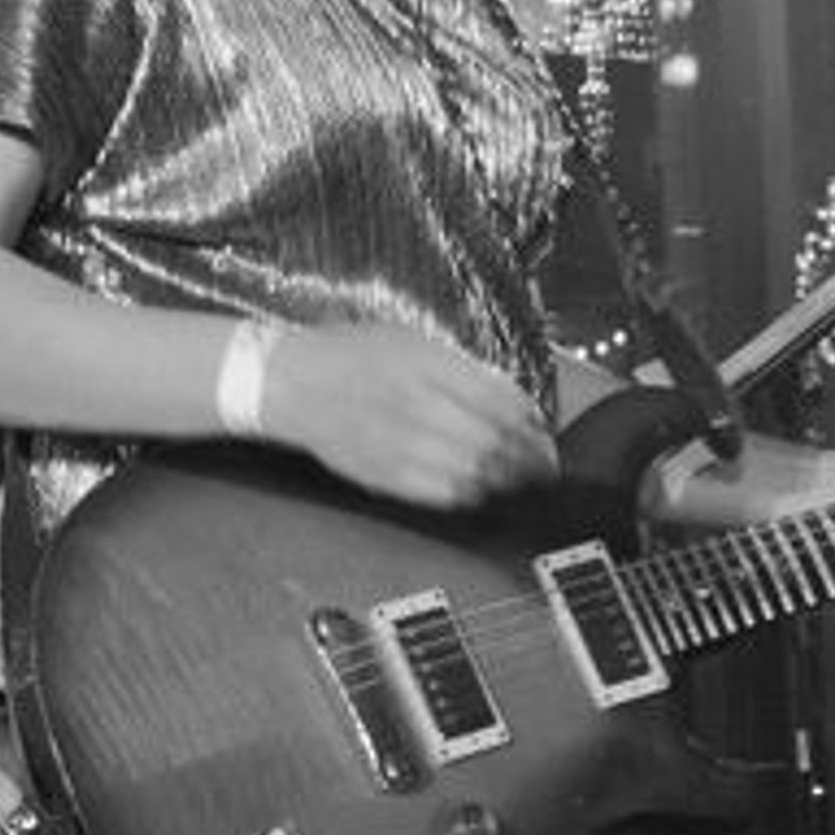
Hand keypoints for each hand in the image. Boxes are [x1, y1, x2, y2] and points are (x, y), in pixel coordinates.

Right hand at [263, 321, 556, 508]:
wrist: (290, 383)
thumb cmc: (349, 355)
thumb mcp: (411, 341)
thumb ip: (462, 368)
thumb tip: (511, 399)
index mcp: (429, 365)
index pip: (500, 400)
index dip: (531, 421)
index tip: (543, 430)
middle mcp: (418, 404)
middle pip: (494, 440)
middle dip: (528, 455)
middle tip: (544, 463)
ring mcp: (401, 443)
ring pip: (473, 471)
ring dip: (504, 478)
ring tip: (519, 479)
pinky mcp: (384, 474)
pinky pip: (440, 493)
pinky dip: (468, 493)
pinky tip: (478, 488)